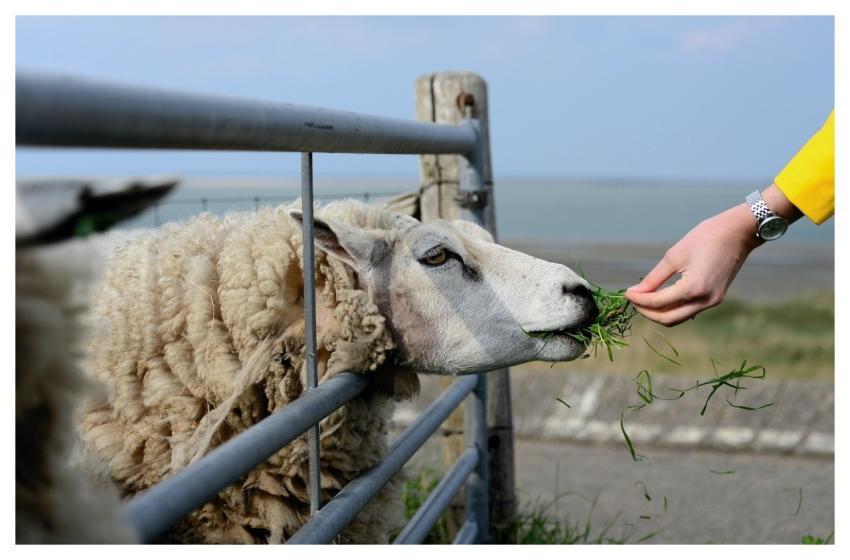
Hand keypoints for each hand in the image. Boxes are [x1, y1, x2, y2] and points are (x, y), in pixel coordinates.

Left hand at [625, 203, 761, 325]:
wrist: (739, 232)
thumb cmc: (706, 237)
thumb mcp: (675, 255)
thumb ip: (654, 278)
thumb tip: (636, 292)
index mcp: (694, 288)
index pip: (658, 303)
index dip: (639, 300)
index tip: (626, 293)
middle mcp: (705, 300)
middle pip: (667, 319)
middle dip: (646, 312)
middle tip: (633, 299)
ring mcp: (712, 302)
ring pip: (678, 318)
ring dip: (659, 312)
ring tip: (644, 299)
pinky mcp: (715, 299)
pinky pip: (689, 311)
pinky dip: (672, 308)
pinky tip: (661, 297)